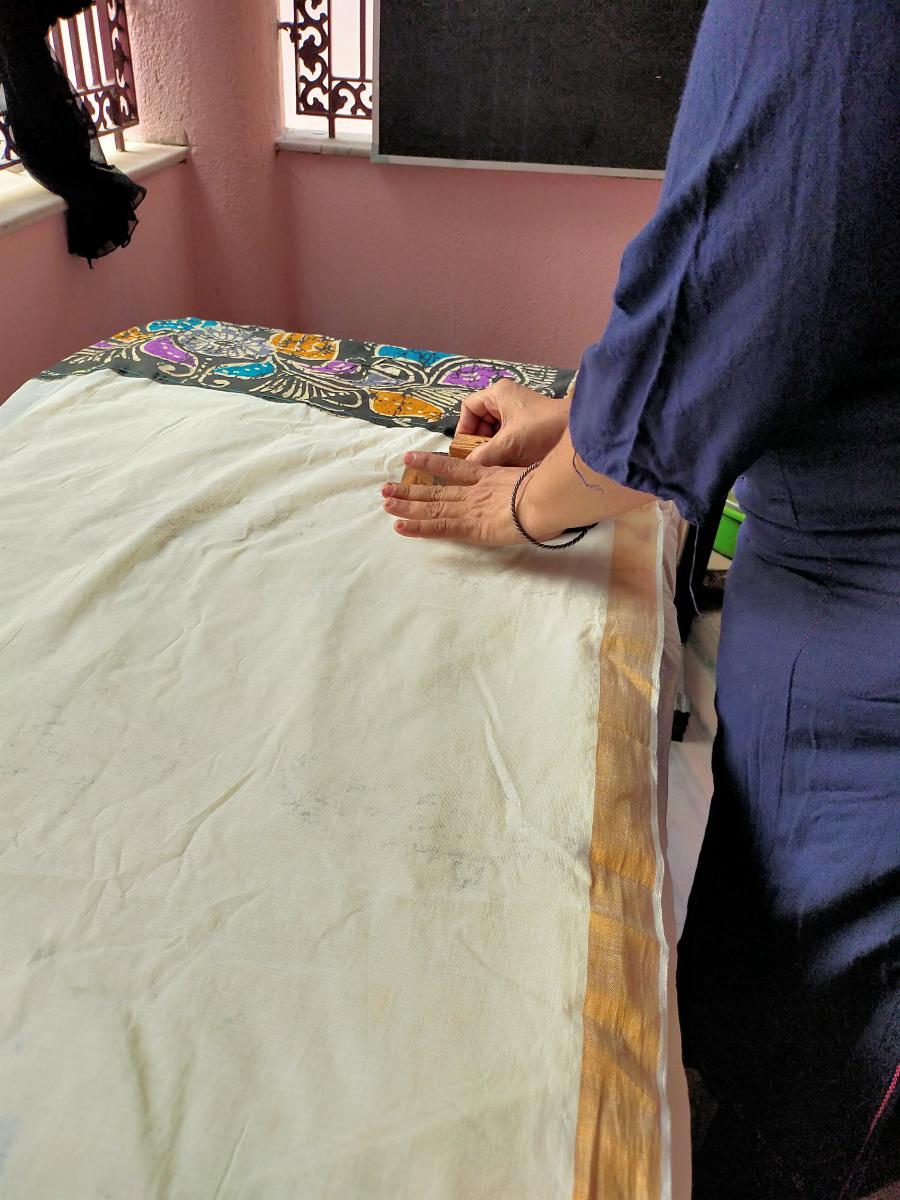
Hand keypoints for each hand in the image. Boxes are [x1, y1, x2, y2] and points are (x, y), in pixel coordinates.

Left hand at [382, 452, 562, 544]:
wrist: (547, 498)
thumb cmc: (551, 487)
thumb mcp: (538, 474)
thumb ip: (532, 475)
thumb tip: (542, 477)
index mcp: (490, 476)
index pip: (455, 468)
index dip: (431, 464)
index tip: (410, 458)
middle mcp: (474, 491)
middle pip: (436, 490)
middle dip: (410, 490)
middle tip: (385, 487)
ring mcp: (470, 508)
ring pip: (431, 507)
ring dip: (406, 506)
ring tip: (384, 503)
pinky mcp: (470, 527)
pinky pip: (439, 528)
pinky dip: (418, 528)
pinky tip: (399, 527)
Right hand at [457, 379, 569, 466]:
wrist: (579, 434)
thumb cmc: (542, 430)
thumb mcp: (508, 443)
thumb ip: (484, 455)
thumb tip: (467, 467)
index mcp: (498, 394)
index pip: (469, 408)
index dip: (463, 428)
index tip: (465, 449)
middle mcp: (506, 399)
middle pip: (481, 421)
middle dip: (479, 442)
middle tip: (480, 460)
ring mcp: (519, 413)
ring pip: (494, 432)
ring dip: (492, 449)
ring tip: (494, 464)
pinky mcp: (529, 426)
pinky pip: (508, 437)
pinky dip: (505, 450)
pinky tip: (507, 464)